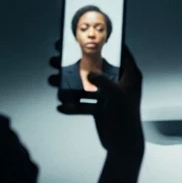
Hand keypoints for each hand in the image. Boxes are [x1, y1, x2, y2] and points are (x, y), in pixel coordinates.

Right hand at [49, 44, 144, 182]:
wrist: (123, 147)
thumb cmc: (126, 118)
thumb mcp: (116, 96)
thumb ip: (103, 82)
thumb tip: (90, 74)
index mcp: (129, 75)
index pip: (118, 51)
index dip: (103, 42)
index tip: (86, 35)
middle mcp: (119, 83)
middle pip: (95, 66)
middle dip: (75, 62)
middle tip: (58, 55)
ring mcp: (108, 96)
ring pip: (85, 85)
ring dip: (68, 84)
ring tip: (52, 80)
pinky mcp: (100, 109)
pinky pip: (83, 104)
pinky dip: (73, 105)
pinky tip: (61, 106)